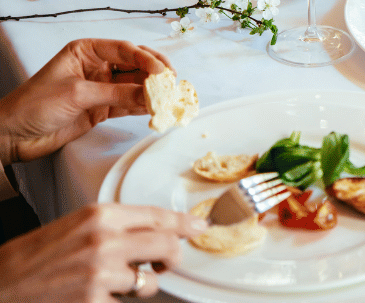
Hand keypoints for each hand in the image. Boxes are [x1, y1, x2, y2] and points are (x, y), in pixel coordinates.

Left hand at [0, 39, 170, 165]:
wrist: (12, 136)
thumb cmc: (33, 105)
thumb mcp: (77, 94)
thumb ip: (116, 93)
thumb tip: (150, 93)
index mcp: (86, 51)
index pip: (126, 50)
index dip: (147, 59)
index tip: (163, 72)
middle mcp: (96, 66)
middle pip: (135, 65)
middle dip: (155, 73)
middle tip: (172, 82)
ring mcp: (100, 88)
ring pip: (135, 85)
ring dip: (152, 92)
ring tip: (169, 98)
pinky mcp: (101, 108)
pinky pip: (128, 103)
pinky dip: (143, 106)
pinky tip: (156, 108)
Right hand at [0, 203, 206, 301]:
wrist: (2, 285)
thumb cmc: (35, 257)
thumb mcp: (76, 226)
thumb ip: (116, 226)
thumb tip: (155, 231)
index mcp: (101, 216)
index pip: (158, 216)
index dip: (185, 224)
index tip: (200, 228)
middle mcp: (105, 241)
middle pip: (166, 246)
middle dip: (172, 258)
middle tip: (164, 263)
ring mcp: (101, 274)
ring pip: (149, 281)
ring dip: (139, 286)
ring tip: (112, 283)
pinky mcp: (95, 302)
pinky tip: (94, 296)